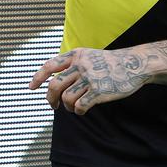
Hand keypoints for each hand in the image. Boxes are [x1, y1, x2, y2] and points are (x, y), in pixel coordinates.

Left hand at [29, 47, 146, 114]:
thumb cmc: (110, 64)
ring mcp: (90, 78)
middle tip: (53, 106)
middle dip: (50, 99)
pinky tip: (82, 110)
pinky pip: (80, 106)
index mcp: (76, 55)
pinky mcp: (99, 91)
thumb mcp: (89, 56)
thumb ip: (73, 65)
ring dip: (68, 106)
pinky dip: (78, 111)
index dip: (38, 77)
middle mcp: (81, 65)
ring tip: (74, 107)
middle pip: (54, 85)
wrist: (134, 65)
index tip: (32, 87)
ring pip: (66, 98)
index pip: (50, 66)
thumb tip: (54, 84)